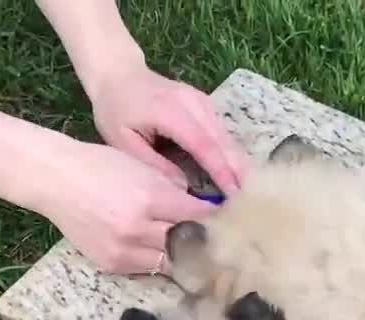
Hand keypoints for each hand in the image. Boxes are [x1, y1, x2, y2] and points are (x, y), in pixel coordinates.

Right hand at [39, 136, 219, 274]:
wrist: (54, 179)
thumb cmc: (101, 166)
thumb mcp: (143, 169)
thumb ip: (174, 191)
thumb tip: (204, 209)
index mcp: (150, 198)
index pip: (198, 217)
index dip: (218, 221)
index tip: (234, 224)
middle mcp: (137, 228)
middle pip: (186, 244)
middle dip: (205, 242)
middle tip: (224, 244)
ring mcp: (123, 250)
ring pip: (169, 262)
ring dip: (183, 257)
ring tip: (199, 254)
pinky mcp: (111, 263)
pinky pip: (145, 268)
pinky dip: (157, 261)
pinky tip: (167, 255)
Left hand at [87, 62, 246, 195]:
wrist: (119, 73)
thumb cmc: (115, 109)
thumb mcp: (123, 141)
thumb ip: (153, 164)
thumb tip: (182, 188)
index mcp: (171, 112)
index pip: (204, 146)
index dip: (221, 171)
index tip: (233, 195)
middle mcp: (193, 103)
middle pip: (223, 141)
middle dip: (238, 171)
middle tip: (249, 201)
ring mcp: (202, 101)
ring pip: (226, 137)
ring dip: (237, 164)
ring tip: (247, 192)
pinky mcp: (204, 104)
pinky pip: (221, 132)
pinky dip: (229, 153)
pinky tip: (235, 174)